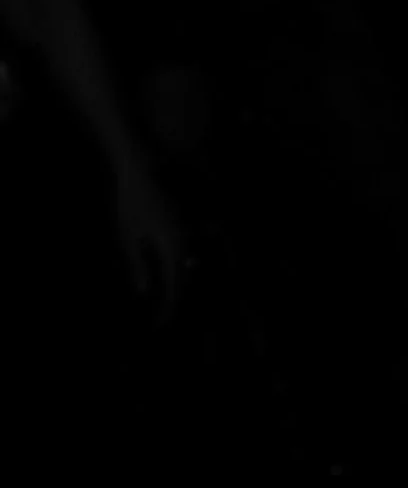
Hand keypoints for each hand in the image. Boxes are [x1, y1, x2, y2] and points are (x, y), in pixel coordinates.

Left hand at [111, 158, 189, 316]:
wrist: (144, 163)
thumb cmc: (132, 200)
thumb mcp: (128, 235)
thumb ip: (138, 265)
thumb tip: (144, 291)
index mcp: (174, 245)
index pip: (177, 286)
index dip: (170, 308)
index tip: (161, 324)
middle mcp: (191, 238)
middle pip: (191, 278)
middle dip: (180, 300)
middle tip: (166, 316)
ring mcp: (196, 227)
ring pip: (198, 264)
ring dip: (186, 283)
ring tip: (173, 298)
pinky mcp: (194, 220)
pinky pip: (198, 248)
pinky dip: (189, 264)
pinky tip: (181, 272)